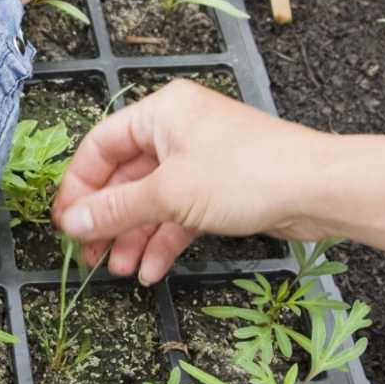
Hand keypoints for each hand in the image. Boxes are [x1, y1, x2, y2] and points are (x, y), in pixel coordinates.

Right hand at [51, 80, 331, 283]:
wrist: (319, 190)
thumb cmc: (246, 174)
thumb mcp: (170, 193)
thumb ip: (116, 209)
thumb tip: (71, 223)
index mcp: (162, 112)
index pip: (101, 146)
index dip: (79, 186)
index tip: (65, 223)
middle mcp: (178, 131)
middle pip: (125, 177)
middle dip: (107, 219)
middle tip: (89, 255)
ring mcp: (201, 161)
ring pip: (152, 200)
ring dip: (133, 236)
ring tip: (119, 271)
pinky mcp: (221, 190)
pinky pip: (179, 214)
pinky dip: (164, 241)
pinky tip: (151, 271)